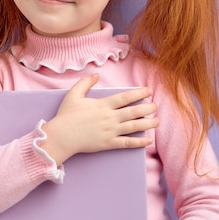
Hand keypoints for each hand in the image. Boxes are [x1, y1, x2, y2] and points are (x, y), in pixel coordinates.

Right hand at [40, 74, 158, 164]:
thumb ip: (85, 83)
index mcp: (103, 105)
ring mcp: (110, 131)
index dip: (138, 93)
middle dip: (147, 108)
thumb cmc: (66, 116)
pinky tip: (148, 140)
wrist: (61, 136)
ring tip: (157, 121)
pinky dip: (139, 142)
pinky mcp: (108, 144)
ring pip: (133, 126)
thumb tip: (96, 75)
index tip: (149, 91)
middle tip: (156, 106)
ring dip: (147, 123)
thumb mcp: (73, 95)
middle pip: (133, 112)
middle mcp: (109, 117)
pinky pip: (127, 143)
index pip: (125, 97)